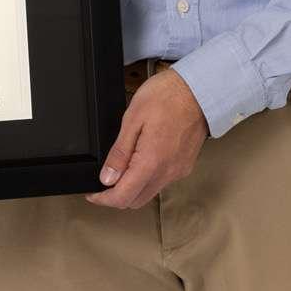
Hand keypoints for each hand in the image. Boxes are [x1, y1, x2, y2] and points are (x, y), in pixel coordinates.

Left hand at [85, 68, 208, 209]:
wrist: (198, 89)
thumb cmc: (167, 96)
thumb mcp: (133, 119)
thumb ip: (119, 152)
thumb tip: (107, 178)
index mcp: (151, 162)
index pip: (123, 197)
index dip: (103, 199)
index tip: (92, 193)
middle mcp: (167, 172)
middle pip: (136, 201)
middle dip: (116, 196)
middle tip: (103, 181)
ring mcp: (178, 170)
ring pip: (150, 193)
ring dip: (132, 188)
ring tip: (120, 169)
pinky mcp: (185, 165)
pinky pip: (162, 182)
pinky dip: (147, 179)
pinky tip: (139, 162)